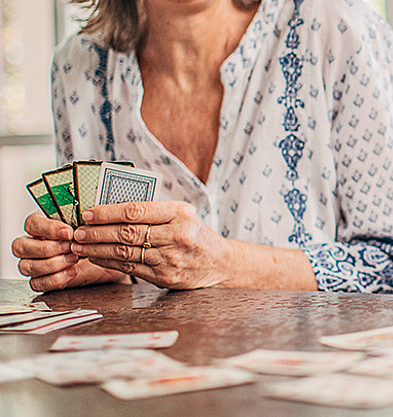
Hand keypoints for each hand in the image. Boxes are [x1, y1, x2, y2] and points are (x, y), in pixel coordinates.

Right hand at [12, 213, 125, 291]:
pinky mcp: (39, 280)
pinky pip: (37, 283)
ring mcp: (32, 263)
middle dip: (47, 248)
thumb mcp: (87, 225)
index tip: (68, 232)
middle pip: (20, 246)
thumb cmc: (91, 239)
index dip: (47, 228)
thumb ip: (78, 220)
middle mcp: (31, 244)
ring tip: (74, 259)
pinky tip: (72, 271)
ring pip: (26, 266)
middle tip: (69, 247)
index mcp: (40, 226)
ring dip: (51, 264)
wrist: (103, 259)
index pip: (31, 223)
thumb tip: (83, 215)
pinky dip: (55, 279)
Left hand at [70, 200, 229, 289]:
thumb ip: (153, 211)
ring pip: (124, 252)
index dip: (108, 212)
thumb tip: (110, 209)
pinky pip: (130, 268)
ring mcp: (171, 258)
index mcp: (181, 213)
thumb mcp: (183, 214)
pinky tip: (96, 257)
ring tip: (80, 245)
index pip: (137, 210)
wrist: (219, 263)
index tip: (89, 213)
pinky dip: (108, 262)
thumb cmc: (195, 234)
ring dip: (97, 249)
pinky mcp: (165, 276)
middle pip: (127, 233)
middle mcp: (177, 235)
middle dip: (97, 232)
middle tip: (77, 231)